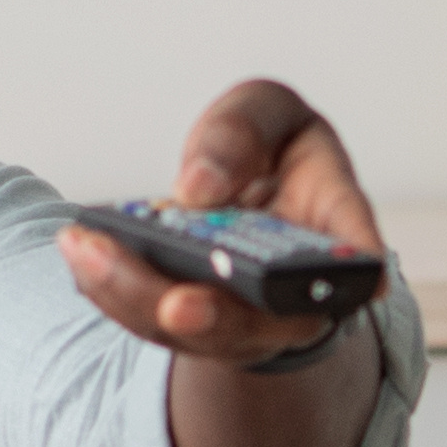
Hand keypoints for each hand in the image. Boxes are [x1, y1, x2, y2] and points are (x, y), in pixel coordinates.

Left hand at [55, 78, 382, 376]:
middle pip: (260, 323)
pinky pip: (146, 318)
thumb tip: (196, 191)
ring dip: (138, 299)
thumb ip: (240, 132)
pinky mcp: (189, 321)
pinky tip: (79, 248)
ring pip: (193, 333)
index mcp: (334, 233)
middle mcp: (293, 294)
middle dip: (216, 318)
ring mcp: (241, 319)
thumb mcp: (270, 113)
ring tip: (86, 247)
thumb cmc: (273, 149)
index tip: (367, 285)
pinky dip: (109, 288)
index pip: (357, 260)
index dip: (360, 276)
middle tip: (178, 303)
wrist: (252, 193)